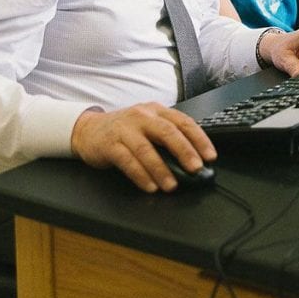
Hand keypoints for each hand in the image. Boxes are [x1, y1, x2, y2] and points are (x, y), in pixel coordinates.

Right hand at [70, 103, 215, 192]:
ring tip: (171, 185)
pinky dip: (141, 176)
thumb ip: (168, 137)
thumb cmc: (124, 130)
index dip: (199, 139)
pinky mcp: (110, 144)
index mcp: (156, 111)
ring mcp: (125, 129)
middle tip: (195, 168)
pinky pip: (127, 161)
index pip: (183, 122)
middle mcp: (142, 116)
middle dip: (184, 151)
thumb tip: (193, 160)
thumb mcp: (147, 125)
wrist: (88, 130)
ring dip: (161, 169)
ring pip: (146, 149)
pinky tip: (150, 186)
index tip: (210, 156)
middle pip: (167, 132)